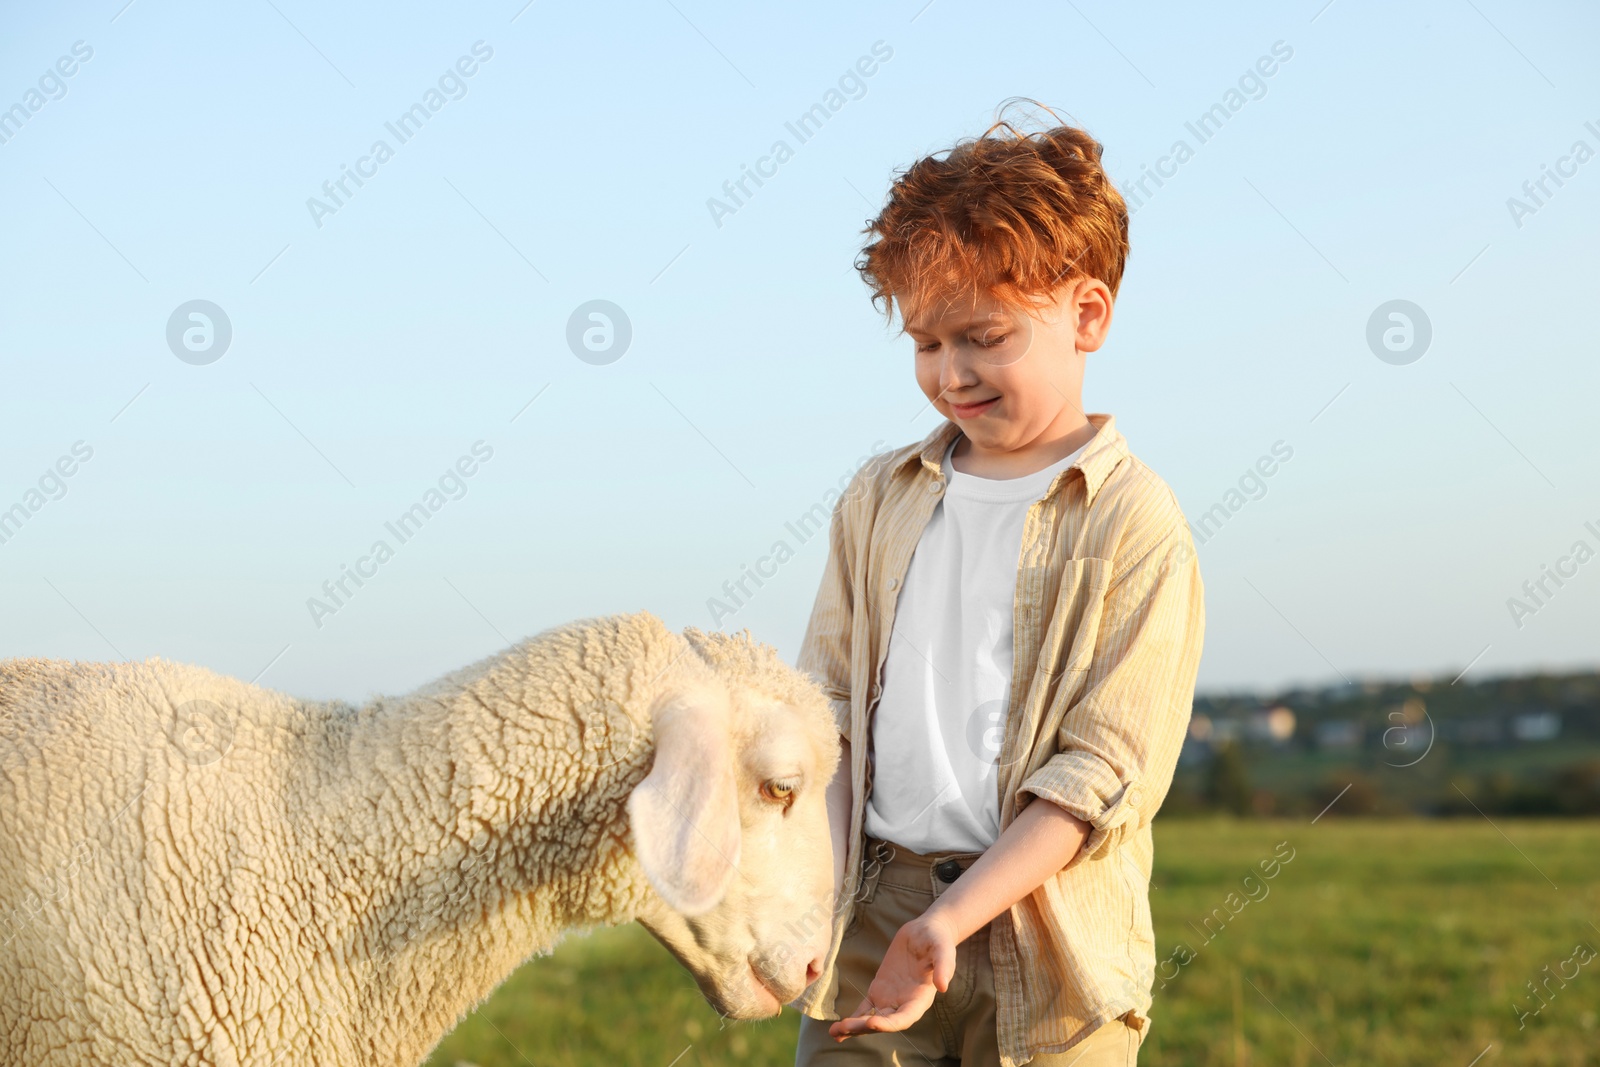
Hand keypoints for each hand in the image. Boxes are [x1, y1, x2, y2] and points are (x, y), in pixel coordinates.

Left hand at [828, 911, 957, 1040]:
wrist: (926, 931)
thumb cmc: (938, 940)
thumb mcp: (943, 949)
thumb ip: (944, 966)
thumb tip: (943, 986)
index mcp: (920, 998)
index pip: (905, 1018)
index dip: (889, 1024)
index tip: (871, 1022)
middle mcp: (905, 1003)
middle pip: (884, 1022)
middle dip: (864, 1027)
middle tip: (844, 1027)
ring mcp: (891, 998)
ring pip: (872, 1017)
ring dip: (855, 1027)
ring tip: (835, 1032)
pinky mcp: (880, 989)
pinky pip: (865, 1007)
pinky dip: (854, 1017)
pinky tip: (838, 1028)